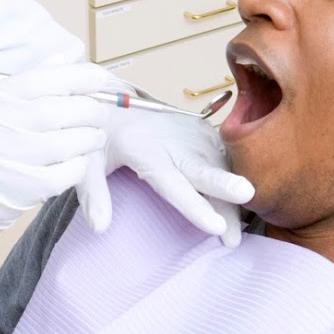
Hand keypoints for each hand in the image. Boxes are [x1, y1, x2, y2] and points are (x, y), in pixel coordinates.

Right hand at [0, 63, 110, 268]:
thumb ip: (20, 89)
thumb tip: (63, 60)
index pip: (35, 80)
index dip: (74, 77)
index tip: (99, 78)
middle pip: (52, 111)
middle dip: (87, 109)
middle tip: (100, 112)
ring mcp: (0, 161)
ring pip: (62, 143)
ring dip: (87, 138)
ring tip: (94, 136)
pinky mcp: (14, 192)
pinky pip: (61, 175)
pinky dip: (78, 166)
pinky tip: (79, 163)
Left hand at [76, 101, 254, 246]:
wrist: (115, 102)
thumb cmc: (101, 138)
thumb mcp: (86, 164)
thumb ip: (93, 195)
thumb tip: (100, 228)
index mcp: (145, 151)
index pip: (174, 184)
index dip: (195, 207)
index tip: (216, 227)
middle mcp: (174, 142)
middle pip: (205, 170)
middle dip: (227, 186)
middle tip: (248, 199)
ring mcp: (191, 133)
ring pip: (221, 166)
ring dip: (233, 197)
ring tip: (239, 232)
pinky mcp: (202, 129)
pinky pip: (225, 154)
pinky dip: (236, 175)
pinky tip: (241, 205)